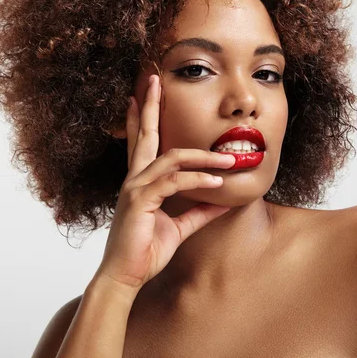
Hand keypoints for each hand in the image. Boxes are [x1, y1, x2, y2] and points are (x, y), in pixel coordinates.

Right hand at [96, 75, 235, 292]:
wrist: (126, 277)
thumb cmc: (146, 250)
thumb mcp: (179, 226)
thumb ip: (199, 210)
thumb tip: (222, 199)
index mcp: (140, 182)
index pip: (141, 143)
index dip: (139, 119)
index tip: (139, 96)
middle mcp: (135, 179)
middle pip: (144, 134)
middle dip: (150, 106)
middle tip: (154, 80)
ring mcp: (135, 188)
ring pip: (172, 158)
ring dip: (204, 157)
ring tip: (231, 162)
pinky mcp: (140, 201)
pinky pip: (173, 182)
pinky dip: (197, 180)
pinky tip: (216, 184)